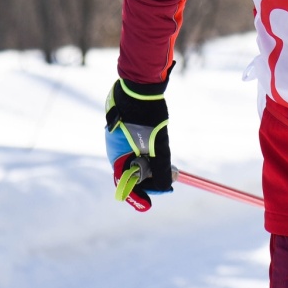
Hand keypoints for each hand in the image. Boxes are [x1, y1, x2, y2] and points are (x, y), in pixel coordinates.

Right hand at [105, 73, 172, 211]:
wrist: (142, 83)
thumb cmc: (147, 115)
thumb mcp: (158, 145)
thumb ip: (161, 168)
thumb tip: (167, 185)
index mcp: (116, 155)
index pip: (126, 184)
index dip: (141, 194)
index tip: (152, 203)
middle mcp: (115, 148)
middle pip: (133, 173)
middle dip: (151, 178)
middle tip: (171, 178)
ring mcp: (121, 138)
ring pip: (137, 160)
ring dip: (153, 165)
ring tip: (169, 166)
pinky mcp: (129, 129)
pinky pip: (139, 147)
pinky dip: (150, 152)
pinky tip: (161, 146)